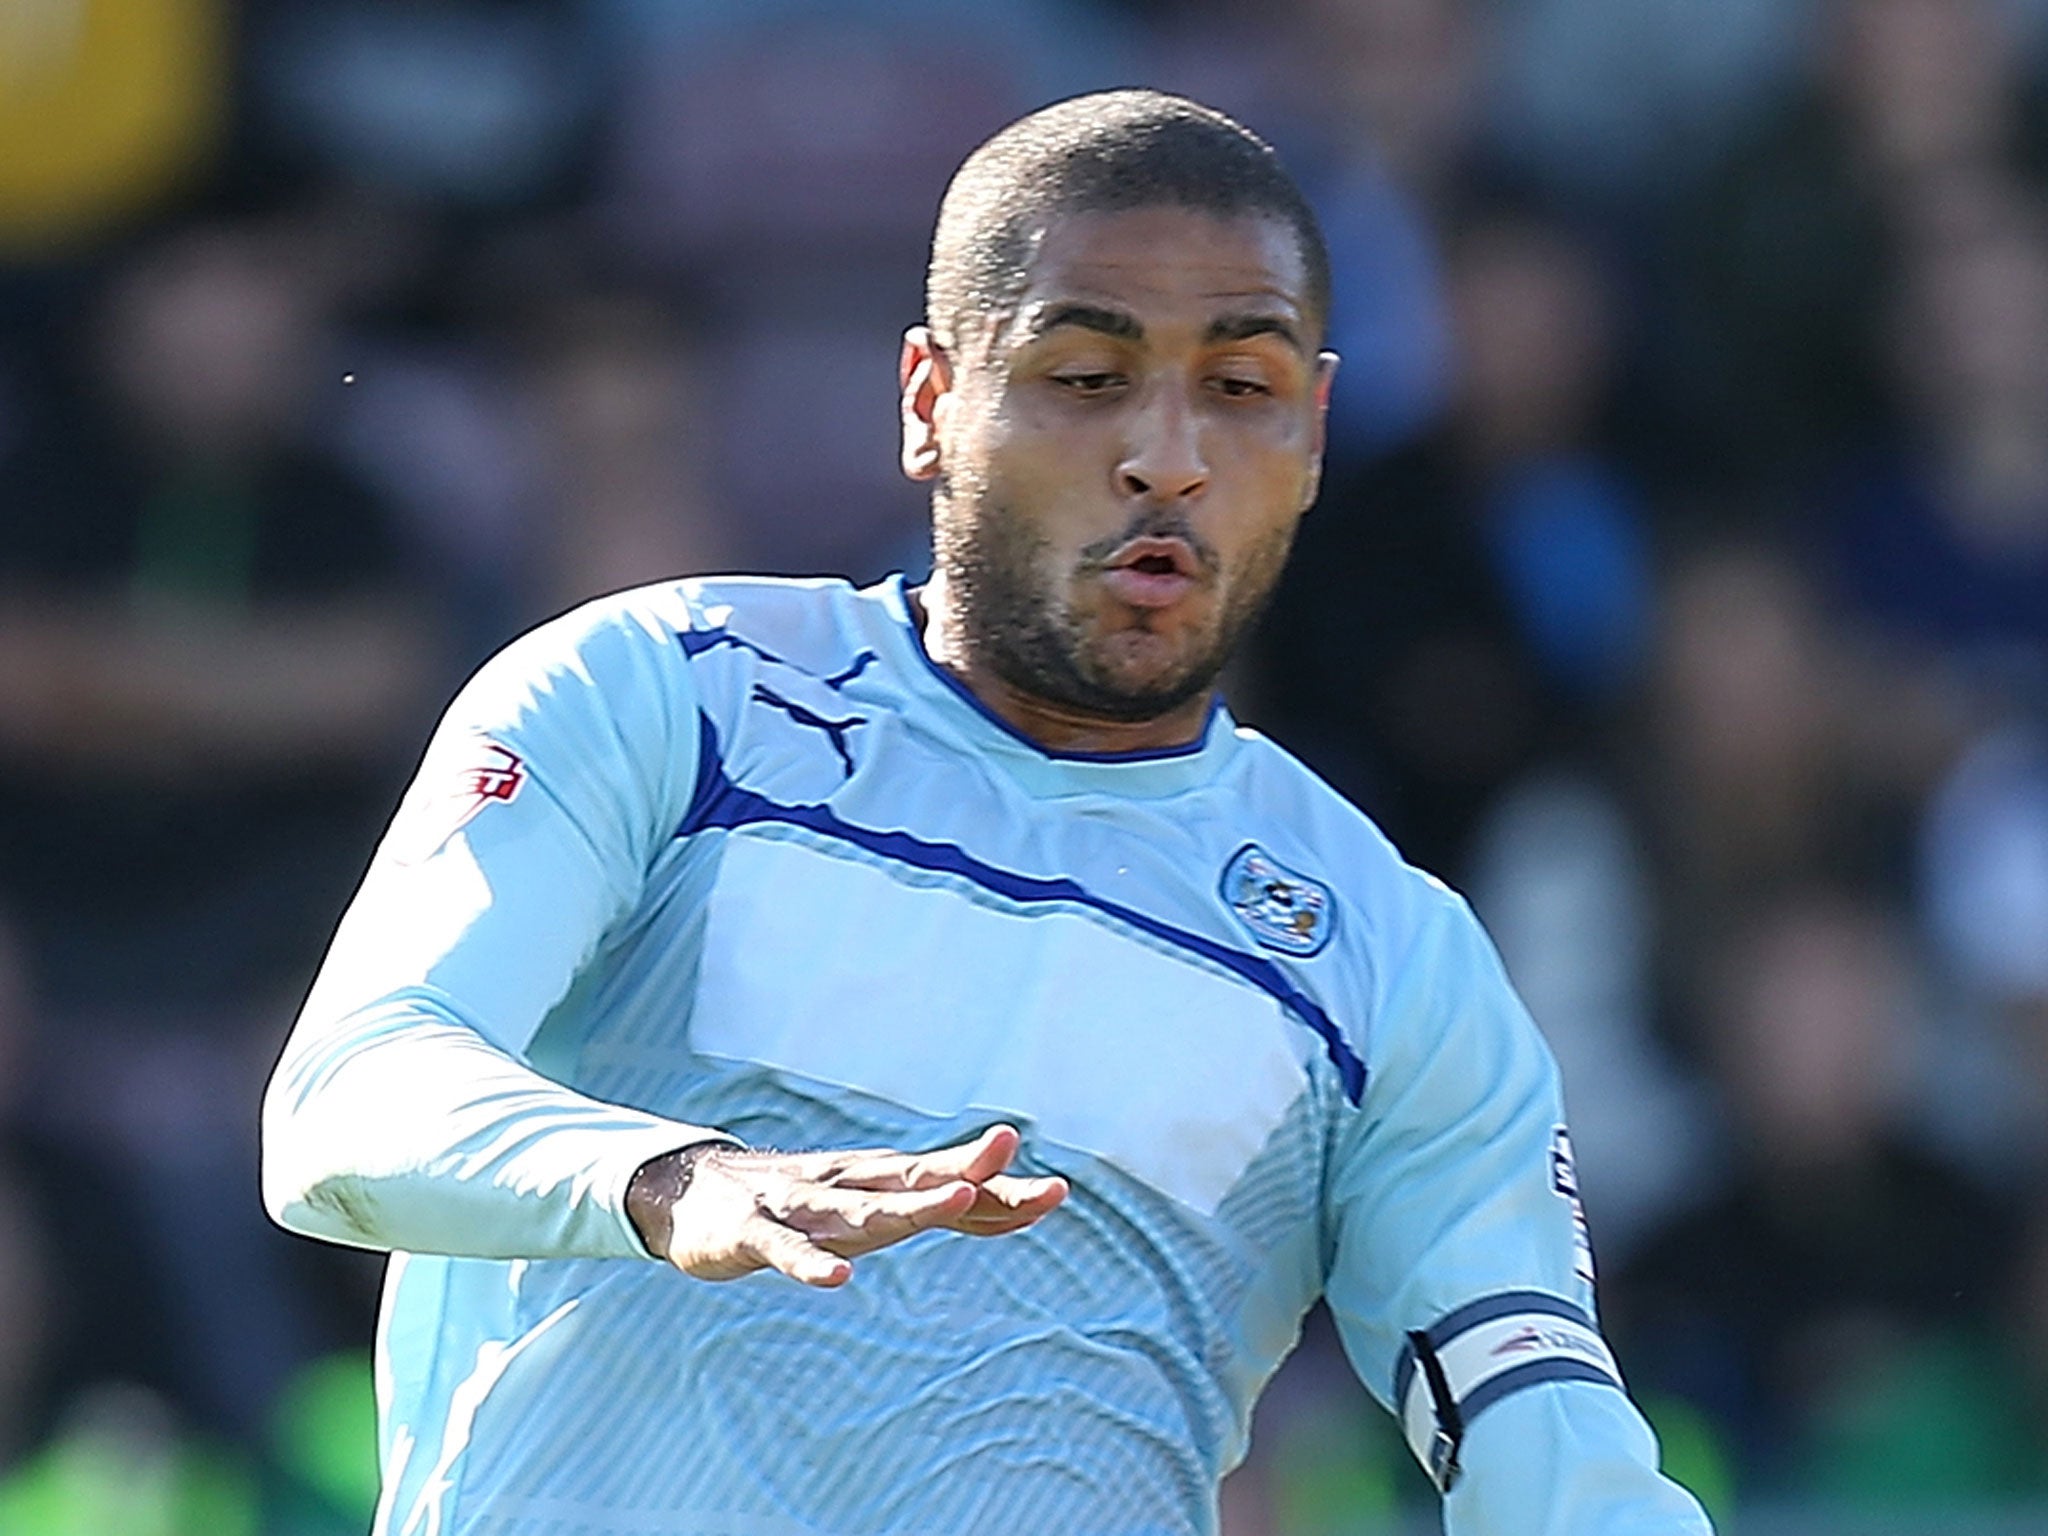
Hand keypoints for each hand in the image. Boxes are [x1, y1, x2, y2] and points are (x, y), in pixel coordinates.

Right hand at [634, 1124, 1066, 1287]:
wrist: (690, 1189)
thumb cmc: (797, 1199)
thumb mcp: (868, 1203)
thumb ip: (929, 1203)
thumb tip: (1003, 1203)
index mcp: (876, 1181)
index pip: (947, 1181)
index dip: (999, 1190)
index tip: (1056, 1192)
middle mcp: (847, 1184)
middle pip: (918, 1184)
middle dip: (976, 1181)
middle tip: (1031, 1183)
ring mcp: (800, 1206)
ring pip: (861, 1209)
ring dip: (910, 1207)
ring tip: (958, 1201)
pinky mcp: (752, 1233)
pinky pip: (785, 1250)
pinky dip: (810, 1264)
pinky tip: (837, 1279)